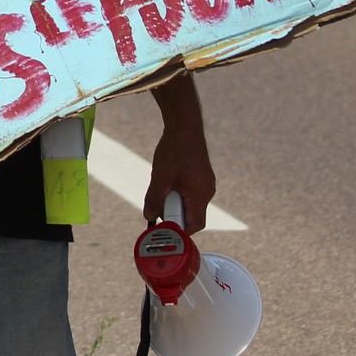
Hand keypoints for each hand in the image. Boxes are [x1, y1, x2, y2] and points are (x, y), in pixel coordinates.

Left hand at [142, 74, 215, 233]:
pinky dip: (177, 192)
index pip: (194, 226)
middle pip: (191, 215)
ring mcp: (206, 183)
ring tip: (162, 186)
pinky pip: (190, 192)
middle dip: (172, 214)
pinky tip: (167, 179)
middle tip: (157, 204)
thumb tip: (149, 217)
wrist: (185, 125)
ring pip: (189, 203)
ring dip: (173, 201)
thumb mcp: (160, 177)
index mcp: (201, 195)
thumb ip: (154, 200)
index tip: (162, 227)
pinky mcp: (201, 176)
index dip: (178, 231)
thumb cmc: (174, 150)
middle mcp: (207, 191)